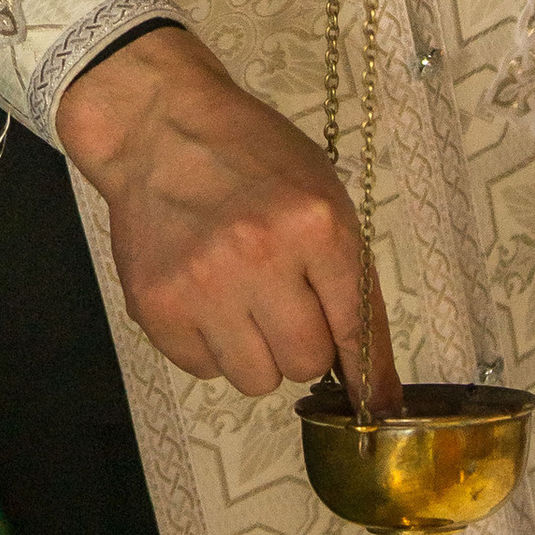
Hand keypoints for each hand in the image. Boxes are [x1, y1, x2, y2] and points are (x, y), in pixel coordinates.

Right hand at [57, 26, 400, 404]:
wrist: (157, 127)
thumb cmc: (248, 154)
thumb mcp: (317, 189)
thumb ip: (342, 268)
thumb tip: (360, 360)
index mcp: (315, 224)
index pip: (357, 324)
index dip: (371, 374)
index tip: (378, 407)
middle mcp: (261, 257)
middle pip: (305, 363)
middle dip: (301, 345)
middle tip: (281, 308)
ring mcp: (204, 285)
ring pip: (255, 379)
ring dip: (255, 353)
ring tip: (238, 304)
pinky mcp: (156, 305)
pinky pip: (202, 369)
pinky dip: (208, 347)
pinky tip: (202, 300)